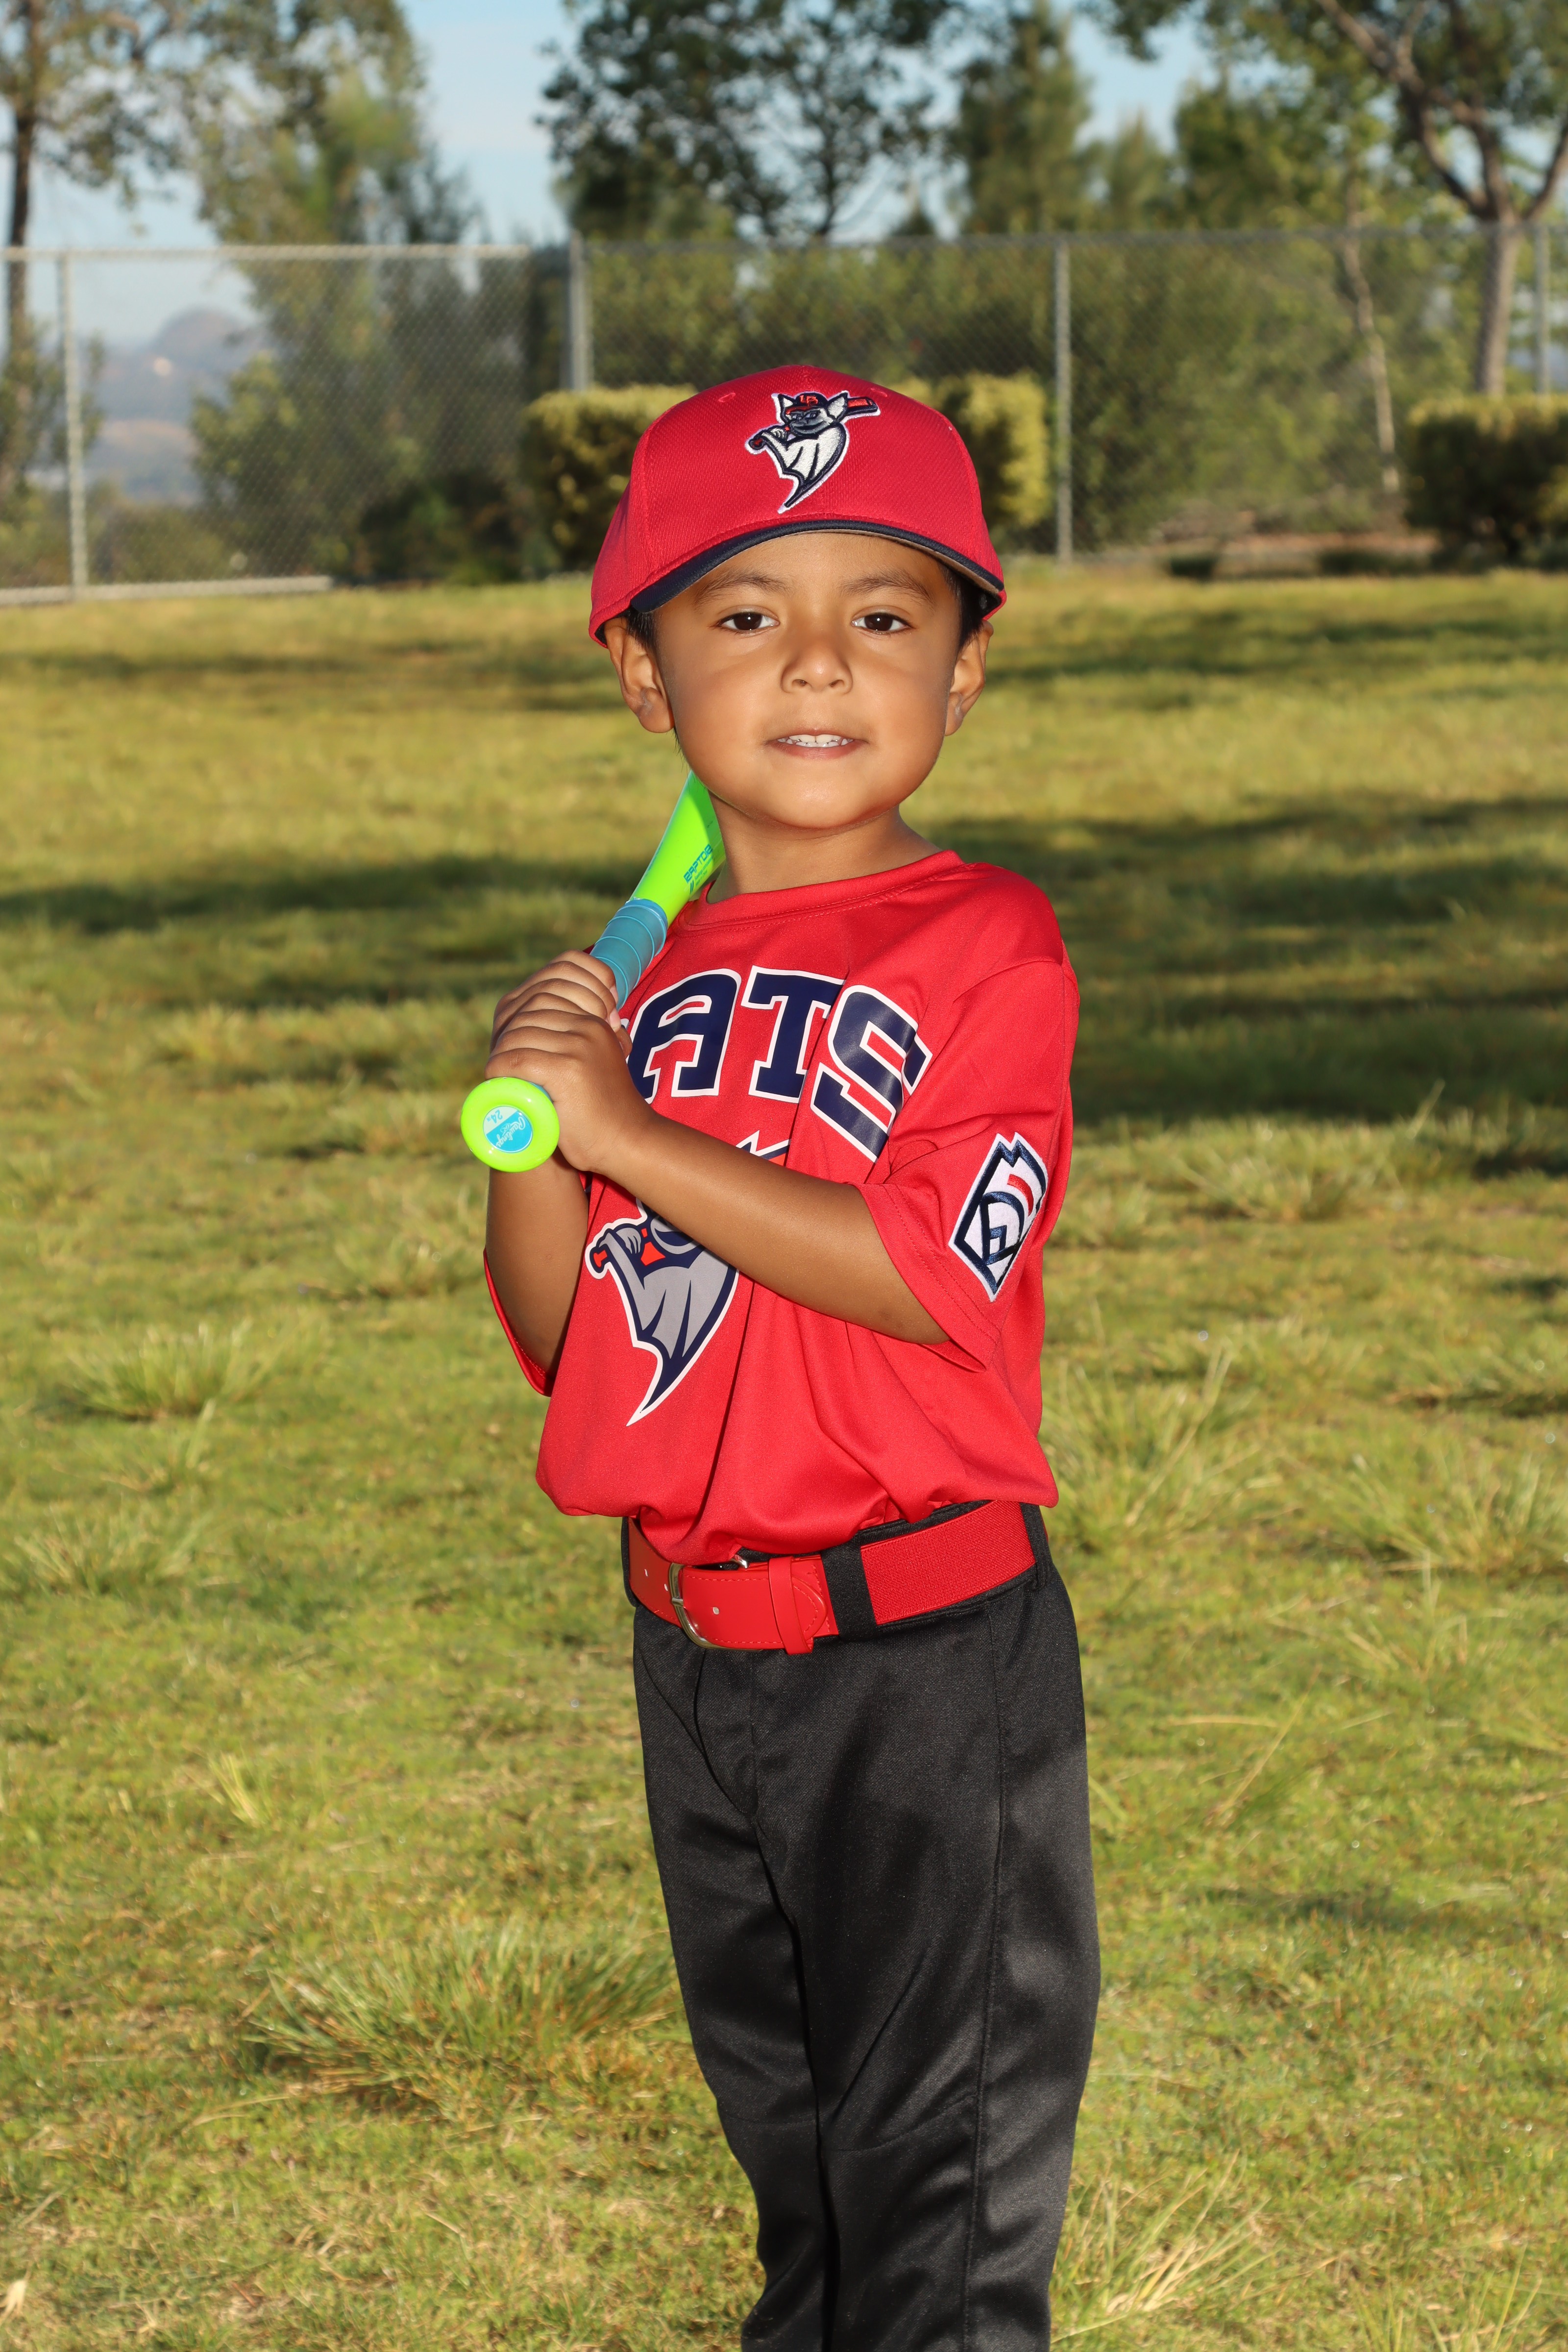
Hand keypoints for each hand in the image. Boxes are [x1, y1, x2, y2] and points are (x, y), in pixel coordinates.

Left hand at [486, 952, 646, 1173]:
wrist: (628, 1141)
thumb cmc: (606, 1109)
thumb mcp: (596, 1063)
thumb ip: (576, 1044)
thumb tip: (537, 1031)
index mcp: (594, 1024)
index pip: (544, 999)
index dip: (520, 1020)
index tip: (511, 1045)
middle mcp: (588, 1029)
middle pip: (528, 1014)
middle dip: (508, 1036)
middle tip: (501, 1060)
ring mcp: (578, 1048)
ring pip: (519, 1035)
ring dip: (501, 1053)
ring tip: (499, 1071)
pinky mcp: (567, 1071)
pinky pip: (518, 1060)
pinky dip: (500, 1068)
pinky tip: (497, 1078)